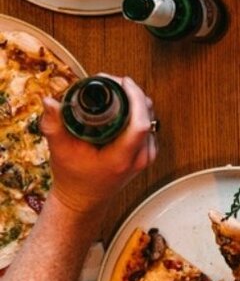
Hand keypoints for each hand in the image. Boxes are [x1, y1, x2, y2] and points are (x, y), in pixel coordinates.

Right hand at [40, 76, 156, 215]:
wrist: (84, 199)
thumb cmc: (73, 178)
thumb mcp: (60, 151)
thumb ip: (54, 126)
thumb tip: (49, 101)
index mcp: (122, 158)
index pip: (140, 124)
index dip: (135, 98)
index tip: (122, 82)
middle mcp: (140, 157)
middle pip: (147, 115)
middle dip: (132, 93)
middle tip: (112, 81)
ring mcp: (147, 156)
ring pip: (150, 118)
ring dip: (135, 100)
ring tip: (115, 89)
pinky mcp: (148, 152)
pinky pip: (148, 124)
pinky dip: (138, 111)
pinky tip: (124, 103)